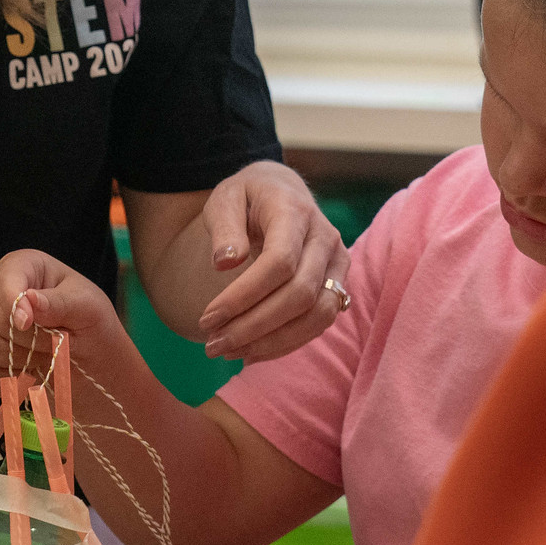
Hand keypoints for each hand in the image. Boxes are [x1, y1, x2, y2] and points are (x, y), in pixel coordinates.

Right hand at [0, 250, 123, 372]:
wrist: (88, 361)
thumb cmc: (90, 324)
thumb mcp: (87, 308)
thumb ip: (59, 302)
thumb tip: (28, 300)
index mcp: (20, 267)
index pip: (4, 282)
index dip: (13, 306)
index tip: (29, 324)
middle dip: (26, 340)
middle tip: (53, 342)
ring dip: (16, 362)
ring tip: (42, 357)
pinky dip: (2, 381)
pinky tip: (25, 375)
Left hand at [197, 163, 349, 362]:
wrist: (282, 192)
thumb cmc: (248, 197)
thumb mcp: (225, 198)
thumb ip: (224, 227)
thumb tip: (224, 263)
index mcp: (296, 212)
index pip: (280, 262)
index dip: (244, 296)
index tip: (207, 317)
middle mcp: (326, 239)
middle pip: (300, 295)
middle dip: (254, 327)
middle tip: (212, 344)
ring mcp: (338, 264)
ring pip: (317, 316)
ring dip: (272, 342)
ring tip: (229, 352)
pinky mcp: (338, 285)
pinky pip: (320, 323)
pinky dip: (286, 343)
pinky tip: (252, 352)